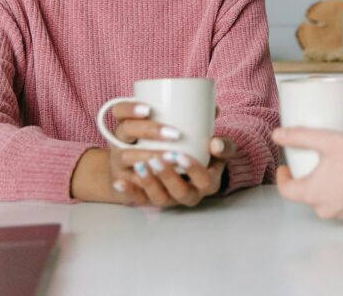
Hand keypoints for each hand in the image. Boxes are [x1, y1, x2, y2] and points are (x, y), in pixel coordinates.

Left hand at [113, 136, 235, 207]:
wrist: (188, 164)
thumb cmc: (206, 153)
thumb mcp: (219, 149)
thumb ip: (223, 144)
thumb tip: (215, 142)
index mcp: (209, 183)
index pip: (205, 181)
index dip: (193, 171)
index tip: (181, 155)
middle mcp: (190, 195)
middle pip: (180, 193)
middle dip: (168, 176)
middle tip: (158, 158)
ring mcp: (170, 199)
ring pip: (159, 198)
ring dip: (149, 183)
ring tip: (140, 165)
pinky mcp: (152, 200)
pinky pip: (140, 199)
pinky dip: (129, 191)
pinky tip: (119, 181)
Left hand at [273, 73, 342, 218]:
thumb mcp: (331, 139)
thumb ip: (304, 132)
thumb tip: (279, 130)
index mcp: (313, 193)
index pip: (286, 191)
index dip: (283, 177)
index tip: (286, 165)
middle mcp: (325, 207)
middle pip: (305, 193)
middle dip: (304, 175)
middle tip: (308, 157)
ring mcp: (342, 211)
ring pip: (323, 197)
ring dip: (322, 182)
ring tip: (327, 161)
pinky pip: (341, 198)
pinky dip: (340, 187)